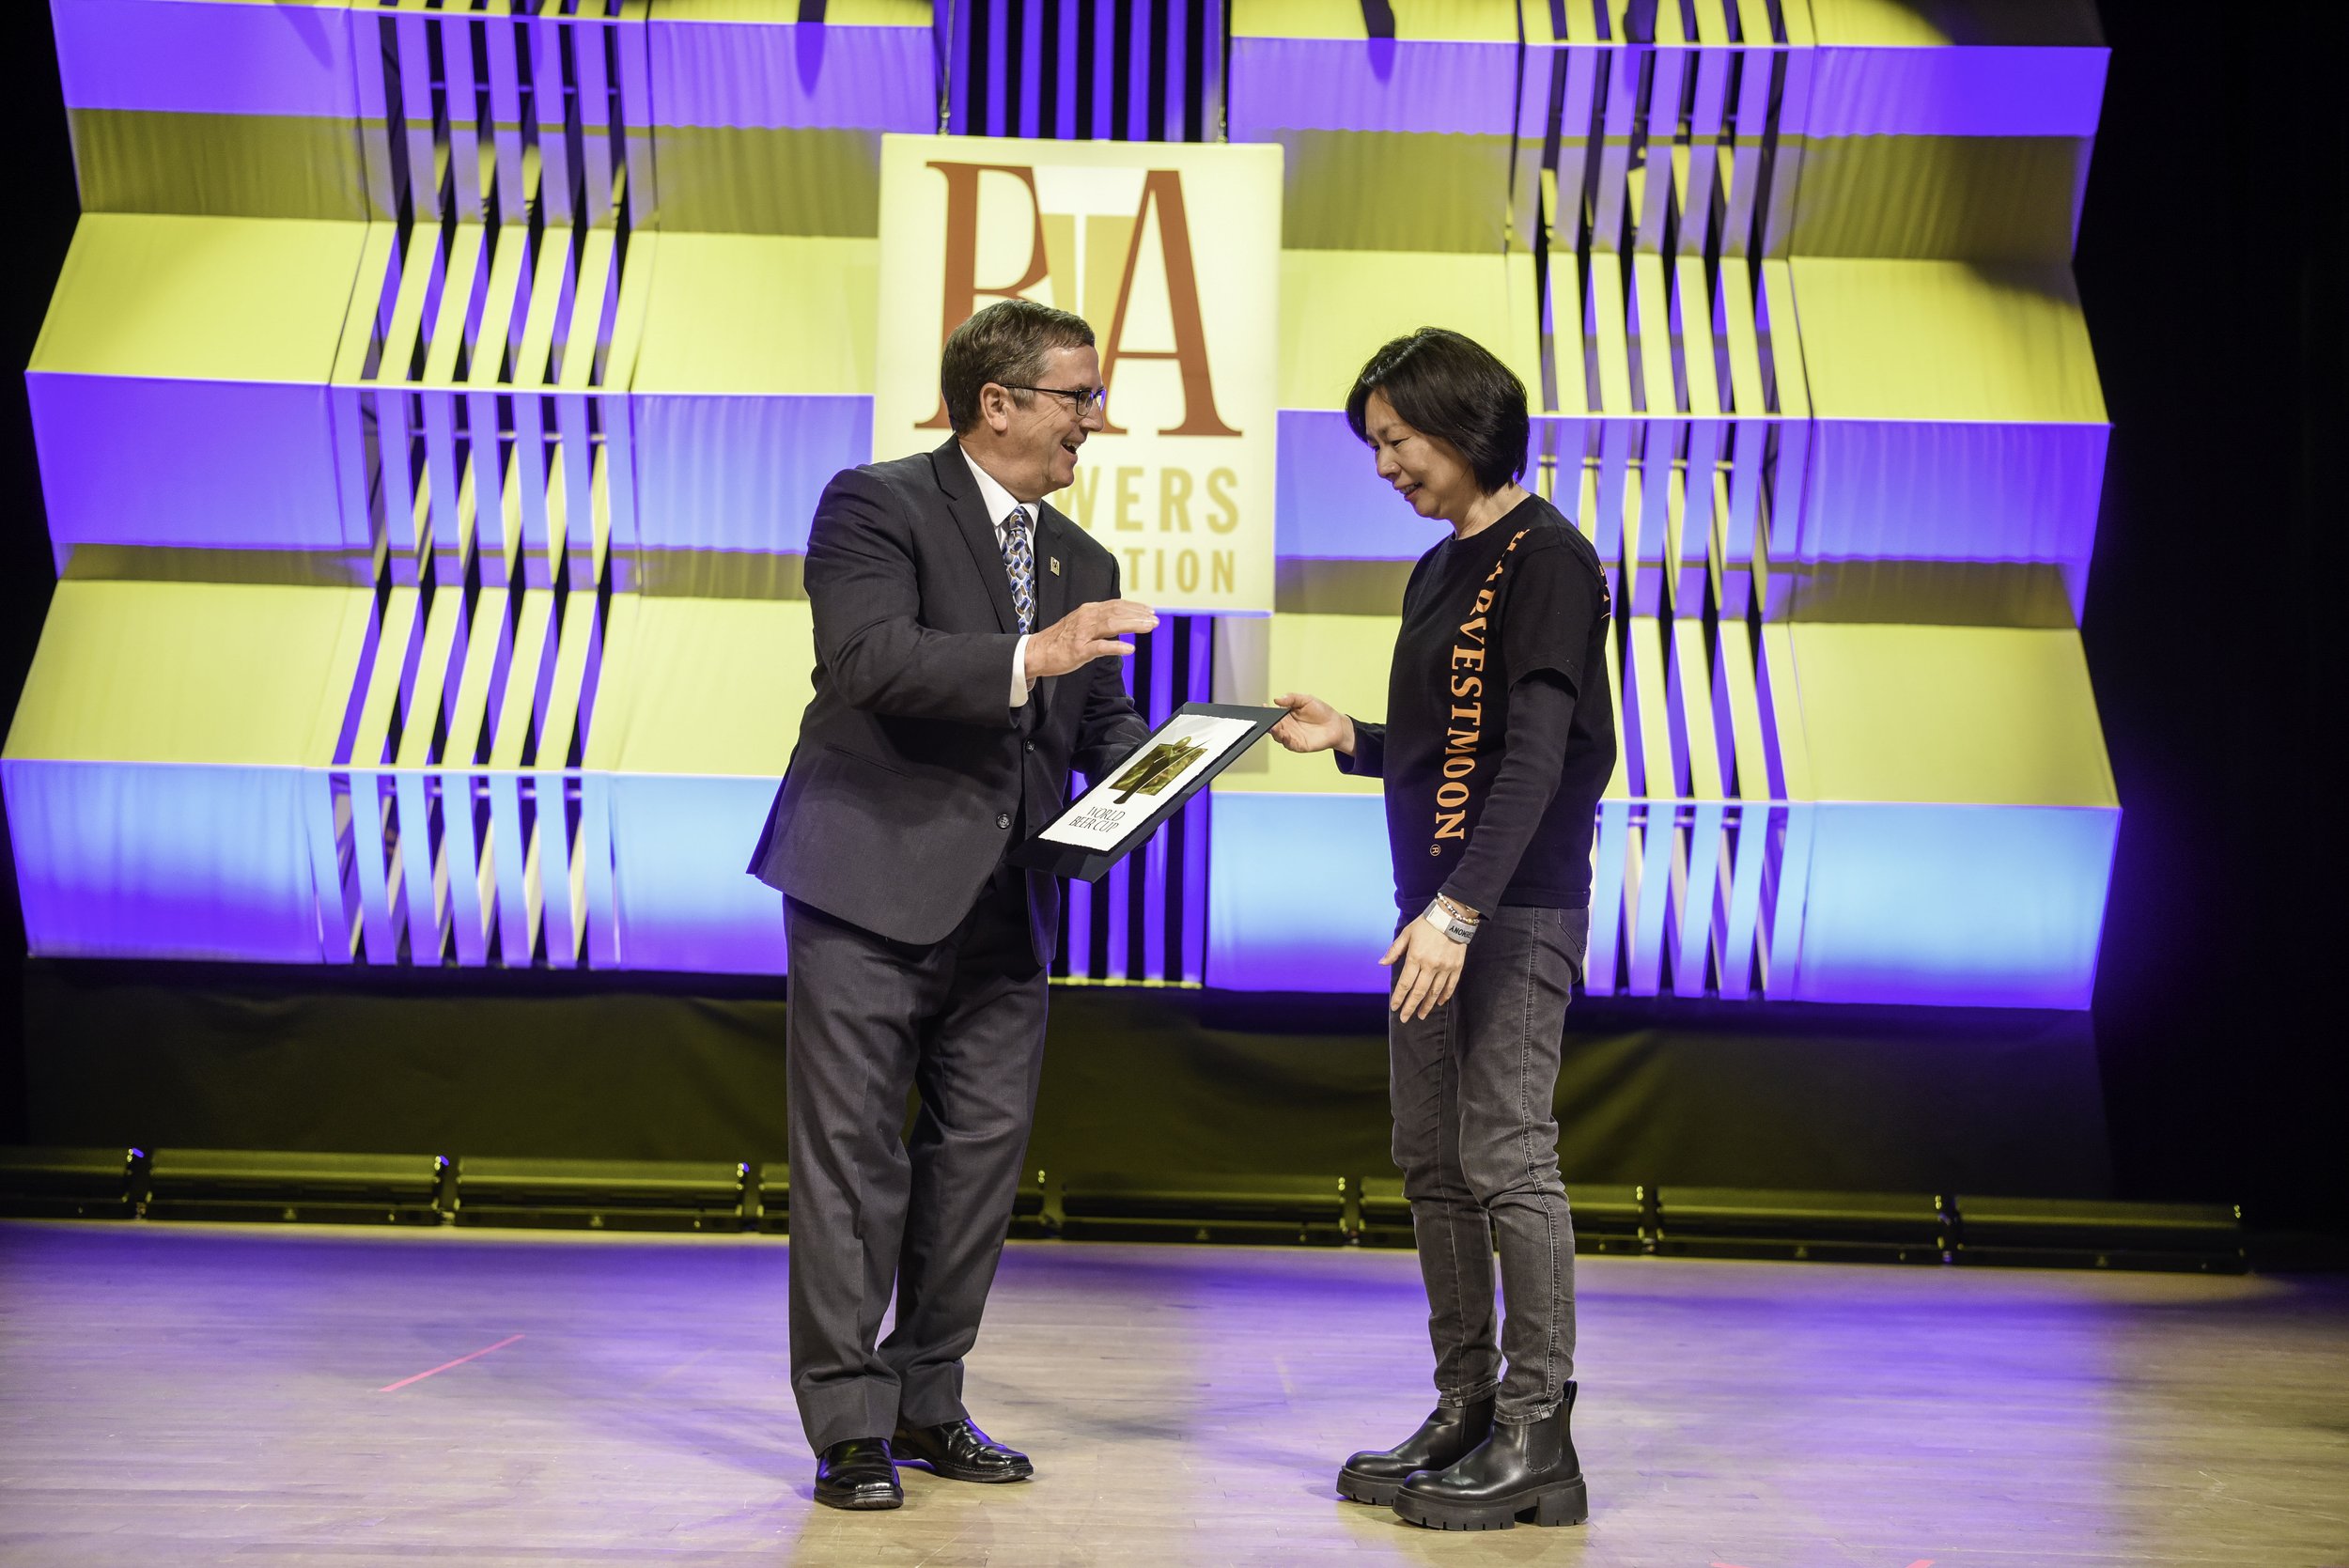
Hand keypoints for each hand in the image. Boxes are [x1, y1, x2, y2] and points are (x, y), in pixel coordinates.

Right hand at [1026, 599, 1158, 678]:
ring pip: (1112, 625)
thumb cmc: (1060, 641)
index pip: (1116, 605)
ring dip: (1133, 625)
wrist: (1036, 652)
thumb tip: (1119, 620)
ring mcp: (1083, 634)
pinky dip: (1116, 646)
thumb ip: (1099, 621)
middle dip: (1139, 615)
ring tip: (1149, 627)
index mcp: (1088, 611)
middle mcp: (1086, 618)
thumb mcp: (1081, 624)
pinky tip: (1130, 648)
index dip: (1135, 607)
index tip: (1150, 611)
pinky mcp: (1079, 650)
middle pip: (1117, 612)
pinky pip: (1100, 647)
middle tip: (1156, 620)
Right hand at [1271, 692, 1355, 755]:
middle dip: (1270, 723)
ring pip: (1278, 736)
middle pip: (1274, 726)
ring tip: (1275, 727)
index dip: (1267, 711)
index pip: (1273, 714)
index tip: (1264, 707)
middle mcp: (1287, 726)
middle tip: (1269, 719)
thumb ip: (1292, 698)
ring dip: (1275, 732)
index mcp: (1286, 715)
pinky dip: (1285, 741)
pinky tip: (1284, 736)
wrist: (1336, 725)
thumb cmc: (1322, 712)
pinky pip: (1289, 744)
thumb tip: (1277, 699)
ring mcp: (1292, 736)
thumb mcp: (1306, 699)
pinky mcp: (1298, 745)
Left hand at [1382, 914, 1467, 1020]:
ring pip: (1435, 992)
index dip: (1399, 998)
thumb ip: (1394, 950)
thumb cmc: (1426, 924)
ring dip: (1427, 1006)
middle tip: (1405, 1018)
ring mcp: (1445, 967)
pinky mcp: (1456, 967)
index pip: (1405, 983)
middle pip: (1418, 992)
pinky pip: (1450, 985)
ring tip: (1421, 1015)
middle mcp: (1430, 965)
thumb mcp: (1407, 934)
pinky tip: (1439, 1003)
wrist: (1452, 916)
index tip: (1395, 1008)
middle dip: (1410, 1007)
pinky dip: (1444, 996)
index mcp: (1415, 957)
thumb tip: (1382, 963)